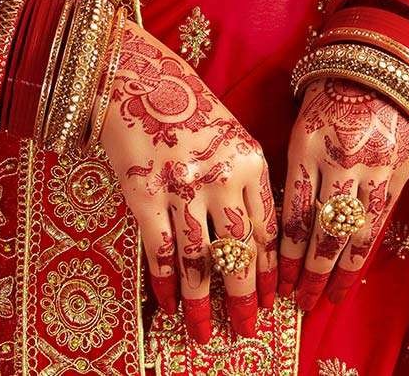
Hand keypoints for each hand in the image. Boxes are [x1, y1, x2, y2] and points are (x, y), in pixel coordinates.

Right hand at [93, 19, 278, 343]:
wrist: (136, 75)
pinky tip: (166, 304)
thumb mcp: (229, 134)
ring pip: (198, 260)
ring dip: (201, 303)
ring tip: (204, 333)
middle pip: (238, 252)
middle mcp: (221, 175)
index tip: (272, 302)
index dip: (269, 271)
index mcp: (250, 159)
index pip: (267, 229)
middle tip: (246, 332)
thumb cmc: (186, 105)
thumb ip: (243, 179)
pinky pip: (161, 250)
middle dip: (243, 298)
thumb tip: (253, 242)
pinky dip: (164, 282)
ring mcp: (182, 186)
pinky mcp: (145, 193)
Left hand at [277, 77, 408, 311]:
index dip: (286, 253)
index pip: (294, 211)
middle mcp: (342, 157)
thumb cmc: (327, 97)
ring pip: (355, 229)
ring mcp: (376, 164)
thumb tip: (283, 229)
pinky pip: (382, 217)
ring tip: (329, 299)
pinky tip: (355, 269)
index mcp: (306, 143)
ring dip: (340, 270)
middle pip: (324, 228)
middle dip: (311, 271)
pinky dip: (366, 246)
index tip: (278, 282)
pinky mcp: (402, 167)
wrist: (377, 68)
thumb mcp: (301, 125)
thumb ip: (297, 171)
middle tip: (301, 303)